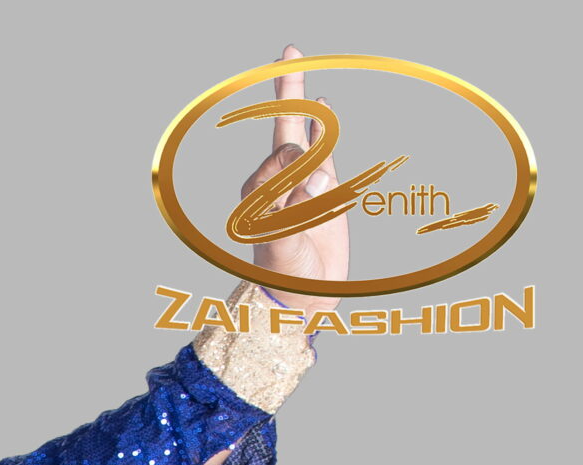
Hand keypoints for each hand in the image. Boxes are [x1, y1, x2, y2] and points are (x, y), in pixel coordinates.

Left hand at [232, 45, 349, 317]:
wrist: (299, 299)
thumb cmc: (284, 276)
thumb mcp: (282, 244)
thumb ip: (293, 209)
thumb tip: (316, 173)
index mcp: (258, 195)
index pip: (279, 159)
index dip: (297, 166)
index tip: (311, 190)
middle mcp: (276, 183)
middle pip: (284, 126)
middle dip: (287, 90)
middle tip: (288, 47)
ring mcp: (300, 183)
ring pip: (305, 133)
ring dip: (303, 102)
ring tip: (295, 66)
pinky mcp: (321, 189)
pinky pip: (323, 148)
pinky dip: (322, 125)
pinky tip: (323, 103)